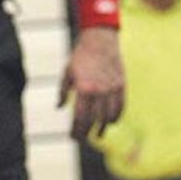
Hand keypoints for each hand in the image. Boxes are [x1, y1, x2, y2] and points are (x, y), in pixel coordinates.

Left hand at [58, 26, 124, 140]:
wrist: (100, 40)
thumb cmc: (81, 57)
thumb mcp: (67, 73)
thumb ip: (62, 92)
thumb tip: (59, 108)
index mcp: (84, 89)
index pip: (80, 118)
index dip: (76, 131)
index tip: (72, 137)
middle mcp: (99, 90)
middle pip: (94, 120)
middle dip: (87, 133)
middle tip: (82, 139)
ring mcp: (112, 88)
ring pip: (109, 116)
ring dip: (103, 127)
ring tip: (98, 134)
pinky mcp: (121, 84)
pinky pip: (121, 105)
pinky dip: (117, 116)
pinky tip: (112, 121)